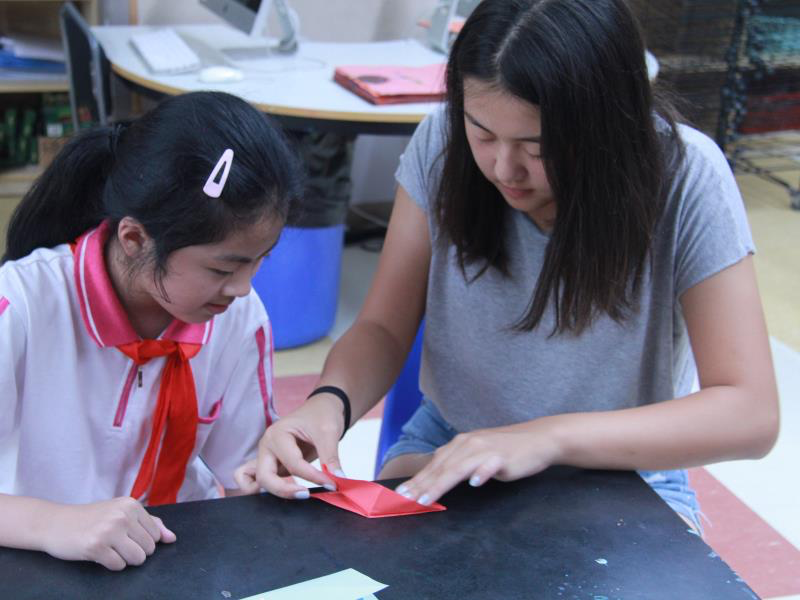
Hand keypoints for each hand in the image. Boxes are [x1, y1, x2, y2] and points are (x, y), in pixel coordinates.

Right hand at [40, 497, 175, 569]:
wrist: (55, 523)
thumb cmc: (92, 519)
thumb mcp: (121, 513)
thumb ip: (150, 523)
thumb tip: (172, 538)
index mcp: (131, 505)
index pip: (156, 535)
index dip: (143, 541)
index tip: (125, 536)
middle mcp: (122, 515)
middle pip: (149, 549)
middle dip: (135, 552)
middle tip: (116, 544)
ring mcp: (109, 530)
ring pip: (137, 558)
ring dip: (125, 560)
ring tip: (111, 550)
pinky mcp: (95, 546)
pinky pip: (118, 566)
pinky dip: (111, 564)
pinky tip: (100, 554)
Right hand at [242, 394, 346, 498]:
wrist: (321, 409)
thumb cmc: (322, 415)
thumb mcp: (328, 432)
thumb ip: (330, 457)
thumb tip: (338, 479)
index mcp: (277, 434)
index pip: (293, 464)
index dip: (313, 477)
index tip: (332, 484)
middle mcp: (266, 446)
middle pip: (265, 477)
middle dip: (284, 490)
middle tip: (307, 495)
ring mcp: (266, 456)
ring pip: (260, 481)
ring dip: (274, 492)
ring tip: (297, 495)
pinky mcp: (271, 464)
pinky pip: (259, 479)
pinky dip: (264, 489)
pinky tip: (283, 494)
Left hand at [394, 420, 560, 505]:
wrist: (538, 439)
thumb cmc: (506, 449)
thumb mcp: (477, 453)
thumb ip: (458, 462)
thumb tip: (436, 476)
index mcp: (461, 443)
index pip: (435, 464)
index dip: (417, 479)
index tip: (401, 493)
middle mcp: (469, 443)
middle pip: (441, 467)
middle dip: (421, 485)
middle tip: (405, 500)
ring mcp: (485, 449)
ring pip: (458, 468)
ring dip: (440, 483)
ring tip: (425, 498)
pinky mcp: (503, 457)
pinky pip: (489, 465)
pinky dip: (481, 474)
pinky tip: (475, 483)